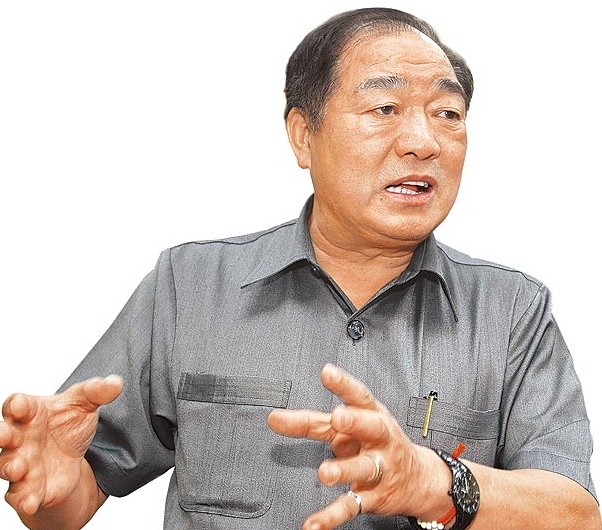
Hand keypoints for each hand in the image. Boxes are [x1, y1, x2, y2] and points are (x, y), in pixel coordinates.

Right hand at [0, 376, 122, 515]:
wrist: (73, 459)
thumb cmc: (69, 425)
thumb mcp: (85, 405)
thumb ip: (97, 392)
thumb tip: (116, 383)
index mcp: (31, 413)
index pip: (17, 405)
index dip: (17, 404)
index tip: (21, 405)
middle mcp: (20, 438)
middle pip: (4, 435)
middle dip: (3, 435)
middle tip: (5, 435)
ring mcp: (21, 463)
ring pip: (7, 465)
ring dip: (10, 467)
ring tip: (19, 468)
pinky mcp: (27, 488)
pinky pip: (19, 495)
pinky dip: (24, 499)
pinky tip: (31, 502)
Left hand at [267, 363, 435, 529]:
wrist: (418, 479)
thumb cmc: (377, 443)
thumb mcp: (350, 426)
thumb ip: (311, 421)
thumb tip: (274, 418)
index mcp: (372, 415)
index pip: (359, 396)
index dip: (344, 384)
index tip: (327, 372)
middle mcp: (379, 439)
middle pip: (370, 427)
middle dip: (355, 422)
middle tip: (338, 417)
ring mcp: (378, 468)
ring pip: (363, 468)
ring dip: (345, 470)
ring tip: (326, 473)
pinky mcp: (373, 496)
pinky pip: (351, 506)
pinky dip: (331, 517)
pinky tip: (313, 524)